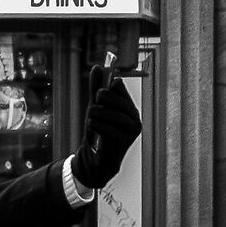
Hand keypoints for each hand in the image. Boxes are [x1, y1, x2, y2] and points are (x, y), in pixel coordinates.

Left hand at [71, 66, 142, 190]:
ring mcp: (131, 131)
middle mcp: (134, 118)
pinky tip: (92, 126)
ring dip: (97, 114)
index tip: (98, 93)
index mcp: (129, 107)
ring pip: (112, 113)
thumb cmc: (98, 131)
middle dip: (101, 99)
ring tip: (91, 118)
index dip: (107, 87)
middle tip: (94, 103)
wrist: (96, 160)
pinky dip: (97, 126)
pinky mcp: (124, 142)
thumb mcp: (95, 107)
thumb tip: (97, 67)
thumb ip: (96, 88)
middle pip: (116, 98)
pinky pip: (109, 128)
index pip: (119, 87)